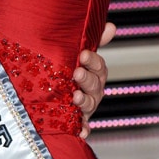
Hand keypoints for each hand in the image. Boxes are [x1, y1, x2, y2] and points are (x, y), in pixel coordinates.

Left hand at [72, 22, 113, 138]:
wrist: (46, 95)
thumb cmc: (66, 71)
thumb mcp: (77, 56)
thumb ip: (93, 41)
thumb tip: (112, 26)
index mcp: (94, 74)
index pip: (98, 66)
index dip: (92, 60)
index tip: (82, 54)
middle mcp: (93, 91)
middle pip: (95, 85)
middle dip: (87, 79)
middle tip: (76, 73)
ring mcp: (86, 108)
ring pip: (90, 105)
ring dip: (84, 102)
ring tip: (75, 98)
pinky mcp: (77, 123)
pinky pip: (83, 128)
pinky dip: (83, 130)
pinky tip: (81, 132)